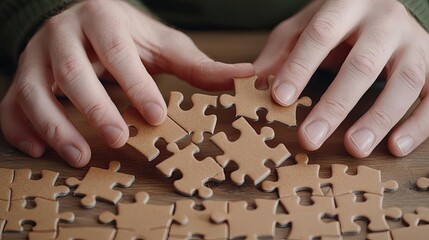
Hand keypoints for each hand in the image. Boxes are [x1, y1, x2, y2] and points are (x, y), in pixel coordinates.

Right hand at [0, 0, 253, 166]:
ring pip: (34, 90)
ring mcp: (36, 56)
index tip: (156, 116)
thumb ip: (198, 65)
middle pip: (72, 72)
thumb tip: (245, 77)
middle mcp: (63, 34)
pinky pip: (10, 102)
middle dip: (95, 108)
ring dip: (55, 126)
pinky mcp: (22, 77)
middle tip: (120, 140)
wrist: (84, 21)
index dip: (136, 84)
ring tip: (79, 156)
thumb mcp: (163, 44)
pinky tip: (38, 149)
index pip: (118, 53)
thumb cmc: (127, 37)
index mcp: (103, 20)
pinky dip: (19, 128)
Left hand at [255, 0, 428, 156]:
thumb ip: (282, 52)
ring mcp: (413, 43)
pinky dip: (419, 123)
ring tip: (354, 148)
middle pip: (361, 65)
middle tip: (310, 138)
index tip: (280, 99)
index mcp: (346, 5)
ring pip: (404, 81)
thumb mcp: (305, 26)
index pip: (321, 34)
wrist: (387, 4)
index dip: (300, 67)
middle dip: (334, 105)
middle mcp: (384, 21)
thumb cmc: (339, 20)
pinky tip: (397, 146)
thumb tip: (255, 85)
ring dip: (379, 119)